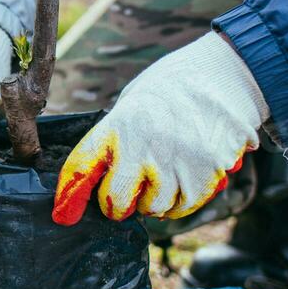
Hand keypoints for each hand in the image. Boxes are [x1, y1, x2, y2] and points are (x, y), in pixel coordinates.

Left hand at [52, 32, 268, 224]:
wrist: (224, 73)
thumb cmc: (173, 89)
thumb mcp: (133, 102)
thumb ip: (116, 138)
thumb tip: (101, 178)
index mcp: (117, 124)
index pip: (82, 168)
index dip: (69, 196)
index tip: (64, 215)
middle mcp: (141, 146)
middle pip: (116, 201)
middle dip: (118, 204)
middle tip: (128, 195)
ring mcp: (173, 162)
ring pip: (153, 208)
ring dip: (154, 201)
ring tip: (164, 177)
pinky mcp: (204, 173)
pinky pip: (184, 206)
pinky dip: (181, 202)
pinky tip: (184, 182)